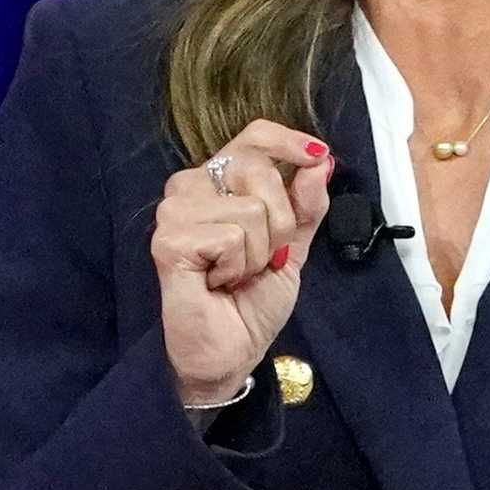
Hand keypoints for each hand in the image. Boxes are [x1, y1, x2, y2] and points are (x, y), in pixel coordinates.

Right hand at [151, 119, 332, 404]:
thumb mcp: (293, 246)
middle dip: (279, 222)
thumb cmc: (251, 300)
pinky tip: (217, 284)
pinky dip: (238, 267)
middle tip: (260, 259)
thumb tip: (321, 163)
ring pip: (251, 207)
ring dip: (258, 253)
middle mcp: (189, 187)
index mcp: (217, 181)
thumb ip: (306, 205)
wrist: (232, 352)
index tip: (317, 157)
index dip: (288, 141)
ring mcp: (174, 212)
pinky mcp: (169, 241)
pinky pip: (231, 237)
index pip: (253, 136)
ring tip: (234, 275)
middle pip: (258, 168)